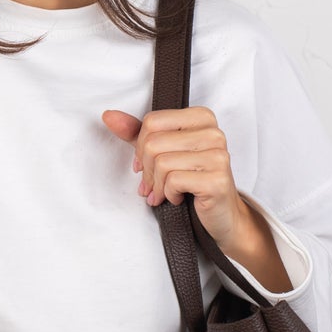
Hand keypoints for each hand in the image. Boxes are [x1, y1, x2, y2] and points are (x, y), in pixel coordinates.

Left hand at [99, 105, 252, 253]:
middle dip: (146, 170)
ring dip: (157, 185)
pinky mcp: (217, 180)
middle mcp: (214, 133)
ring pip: (162, 163)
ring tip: (162, 193)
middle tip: (151, 185)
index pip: (153, 121)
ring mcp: (218, 156)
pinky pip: (174, 181)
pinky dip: (168, 194)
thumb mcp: (163, 152)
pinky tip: (176, 198)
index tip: (143, 164)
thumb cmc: (192, 182)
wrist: (221, 215)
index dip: (140, 146)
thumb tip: (109, 116)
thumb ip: (137, 133)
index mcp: (201, 118)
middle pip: (154, 142)